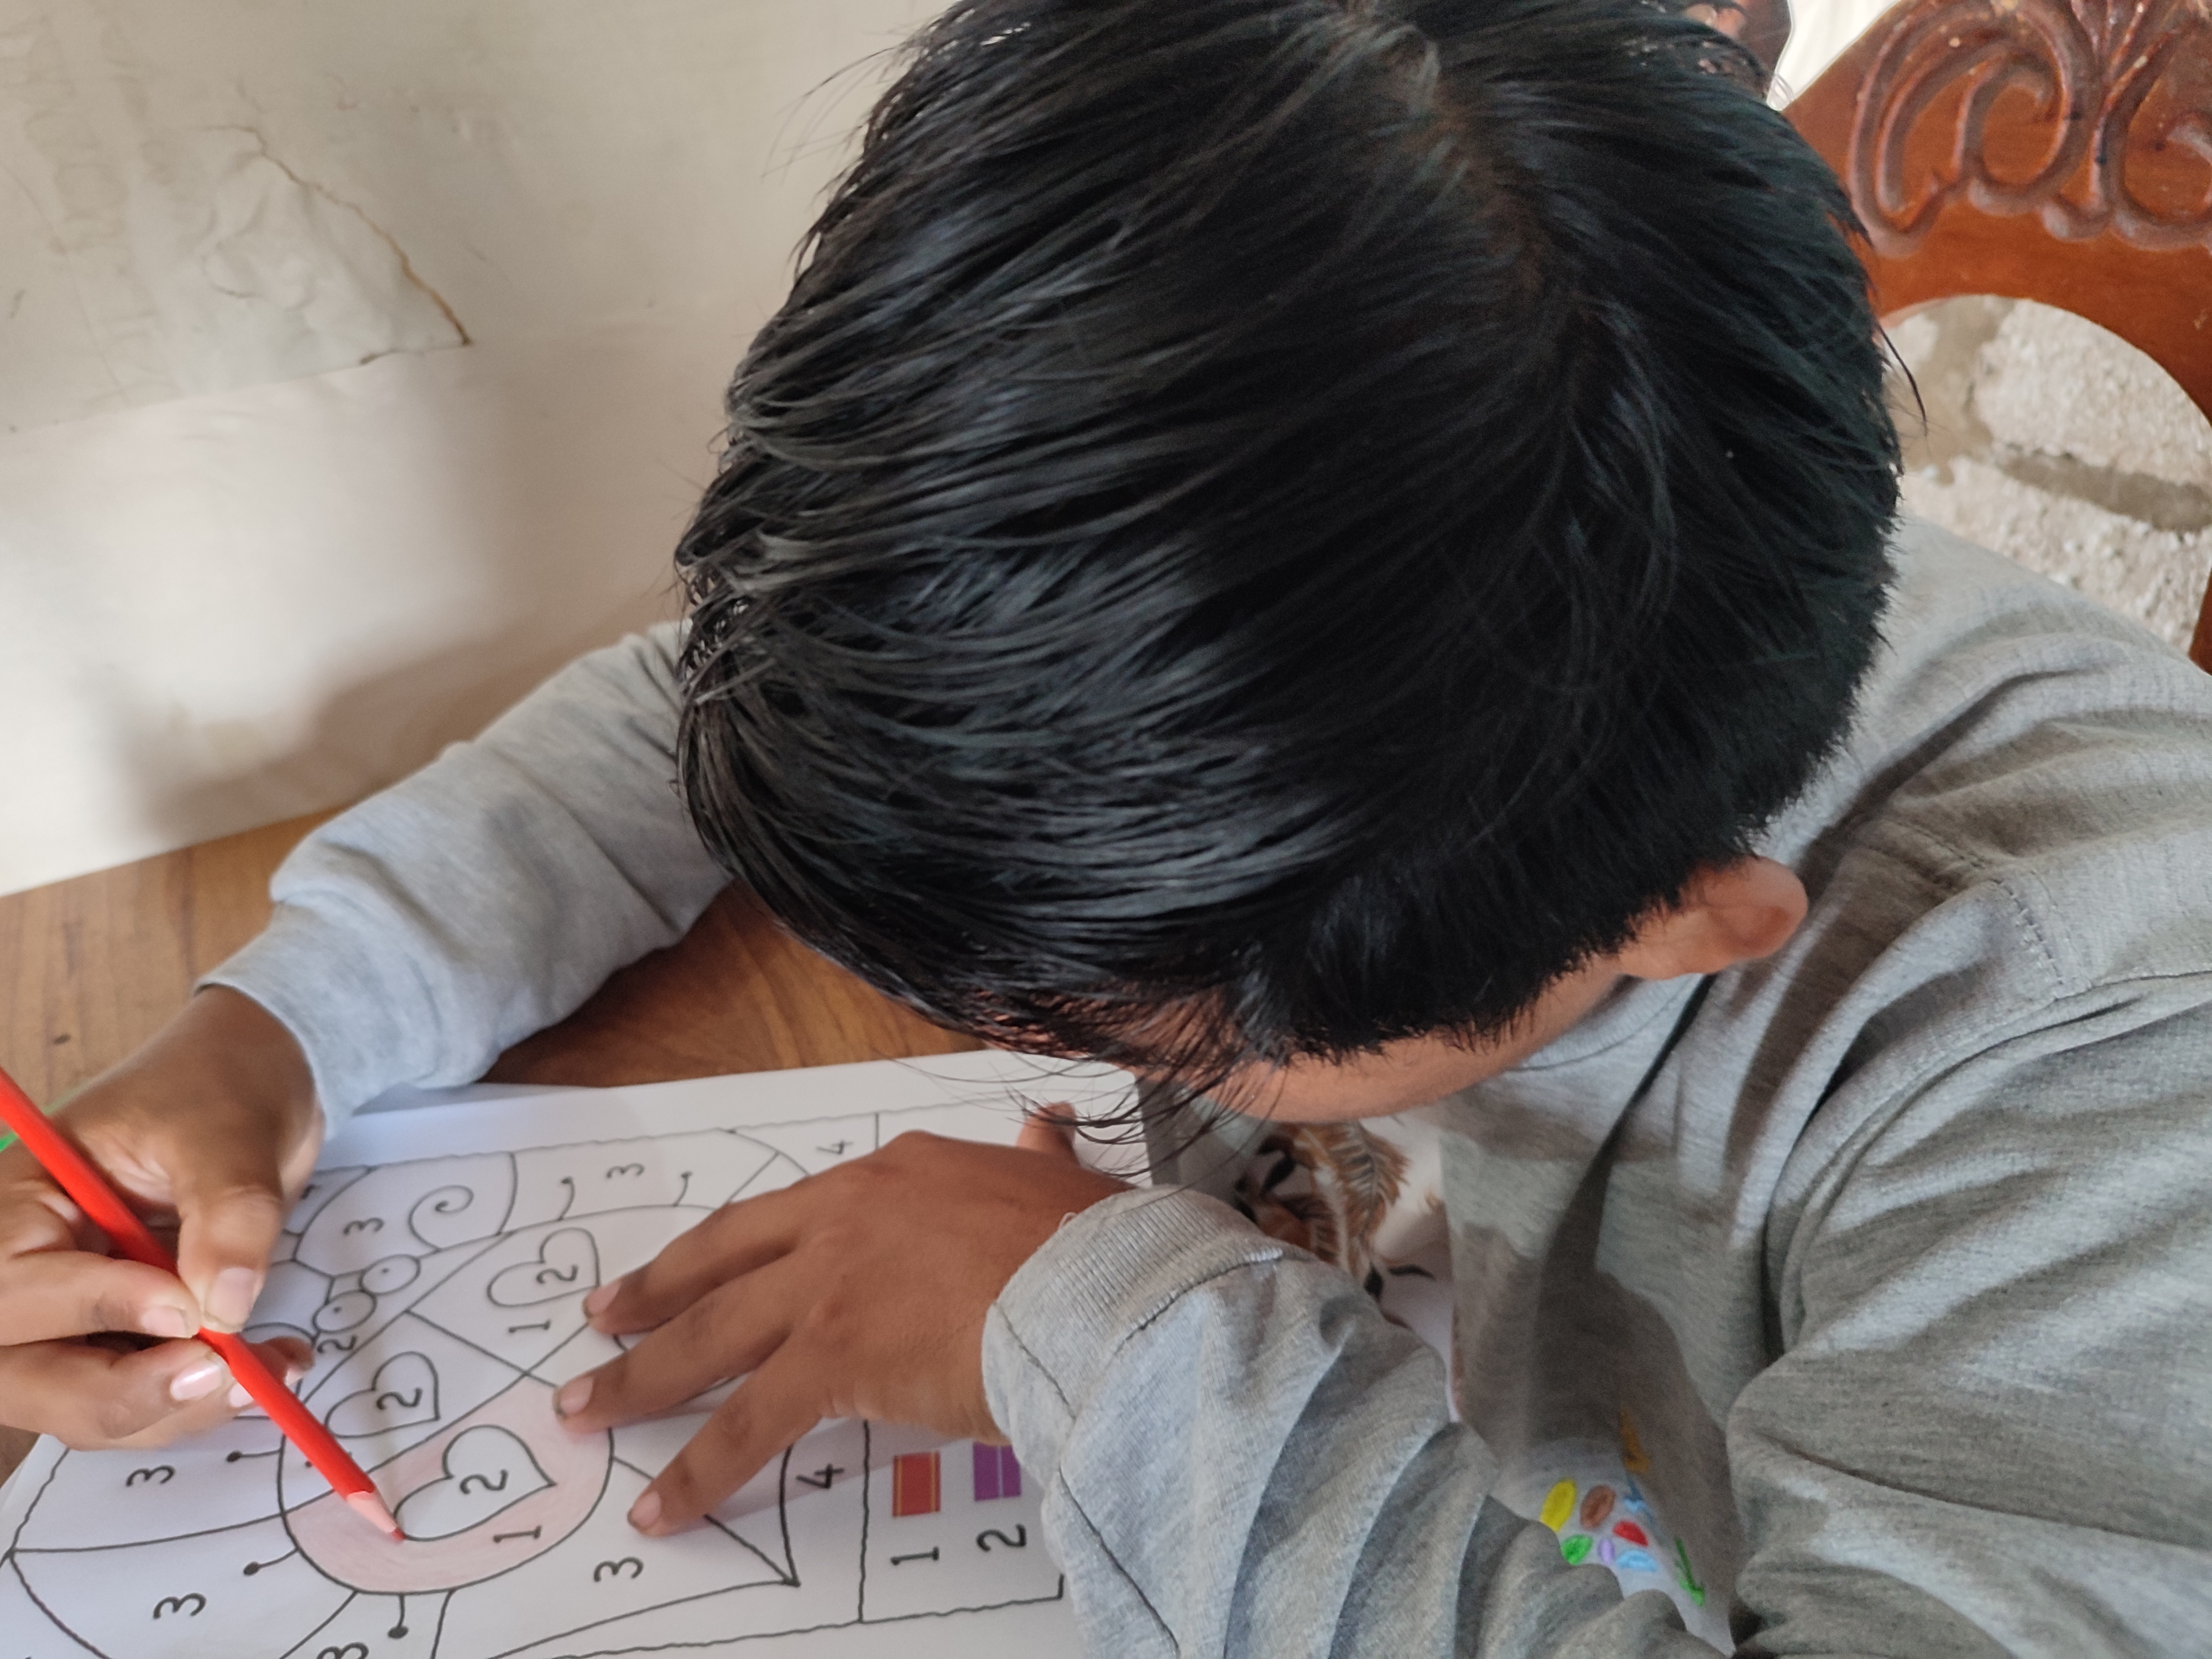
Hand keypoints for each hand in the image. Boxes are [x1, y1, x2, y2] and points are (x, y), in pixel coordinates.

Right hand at [0, 988, 320, 1445]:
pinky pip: (145, 1398)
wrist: (260, 1084)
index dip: (95, 1309)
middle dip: (121, 1393)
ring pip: (85, 1405)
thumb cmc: (221, 1085)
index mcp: (21, 1205)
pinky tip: (272, 1365)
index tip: (186, 1306)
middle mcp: (30, 1271)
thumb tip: (225, 1306)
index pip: (16, 1286)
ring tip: (268, 1370)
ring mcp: (74, 1314)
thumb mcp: (227, 1130)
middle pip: (27, 1375)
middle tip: (218, 1373)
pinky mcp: (126, 1338)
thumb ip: (227, 1213)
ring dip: (175, 1407)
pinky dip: (204, 1398)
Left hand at [553, 1109, 1126, 1534]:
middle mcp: (844, 1218)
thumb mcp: (1053, 1180)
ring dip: (641, 1381)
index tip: (691, 1263)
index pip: (784, 1216)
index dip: (729, 1244)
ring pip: (711, 1339)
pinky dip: (698, 1472)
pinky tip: (663, 1506)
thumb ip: (1033, 1159)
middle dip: (651, 1299)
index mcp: (893, 1176)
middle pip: (722, 1265)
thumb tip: (1045, 1130)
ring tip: (585, 1412)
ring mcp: (829, 1285)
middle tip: (599, 1323)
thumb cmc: (1091, 1241)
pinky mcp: (832, 1356)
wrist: (1097, 1282)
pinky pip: (747, 1425)